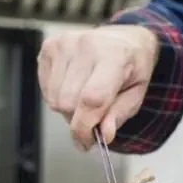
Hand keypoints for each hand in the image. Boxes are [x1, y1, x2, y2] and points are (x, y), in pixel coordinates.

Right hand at [37, 25, 158, 148]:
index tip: (86, 143)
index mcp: (115, 56)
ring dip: (68, 108)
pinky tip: (74, 85)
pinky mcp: (50, 45)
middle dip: (79, 119)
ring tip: (85, 96)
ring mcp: (65, 43)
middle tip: (93, 115)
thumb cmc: (131, 68)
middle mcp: (87, 45)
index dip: (85, 127)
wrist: (124, 39)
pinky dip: (58, 95)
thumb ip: (119, 115)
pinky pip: (46, 89)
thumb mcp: (136, 93)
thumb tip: (104, 135)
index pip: (91, 99)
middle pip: (68, 102)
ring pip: (55, 99)